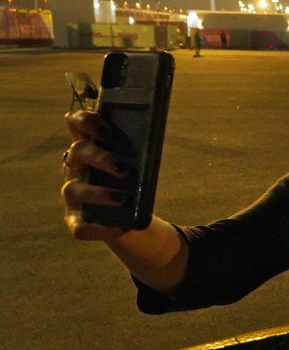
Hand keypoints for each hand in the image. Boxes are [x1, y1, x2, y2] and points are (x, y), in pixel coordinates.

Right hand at [61, 110, 129, 239]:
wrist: (130, 214)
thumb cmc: (133, 181)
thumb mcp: (138, 164)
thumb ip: (142, 152)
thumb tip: (155, 144)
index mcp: (91, 147)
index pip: (76, 122)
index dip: (86, 121)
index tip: (108, 130)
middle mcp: (76, 167)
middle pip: (77, 152)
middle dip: (100, 157)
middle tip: (124, 168)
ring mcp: (73, 195)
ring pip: (72, 190)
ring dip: (97, 193)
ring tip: (123, 198)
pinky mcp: (76, 220)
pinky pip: (80, 227)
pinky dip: (100, 229)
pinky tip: (121, 228)